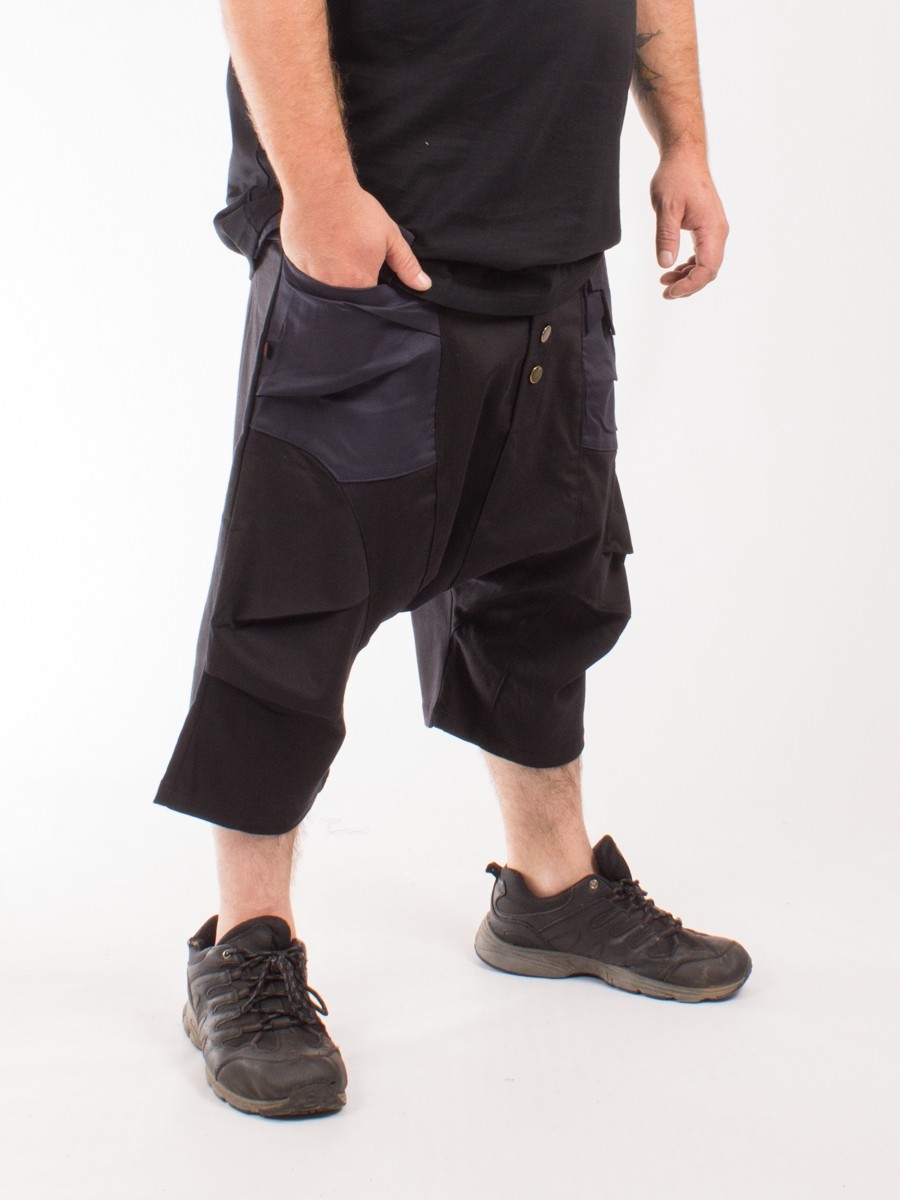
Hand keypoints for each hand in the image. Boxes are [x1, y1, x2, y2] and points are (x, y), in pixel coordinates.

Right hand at [279, 183, 431, 290]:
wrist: (319, 186)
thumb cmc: (355, 209)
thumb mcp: (389, 235)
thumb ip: (406, 264)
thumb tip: (424, 285)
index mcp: (359, 282)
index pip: (368, 303)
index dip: (371, 291)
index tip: (369, 273)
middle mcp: (334, 286)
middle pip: (346, 298)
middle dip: (350, 285)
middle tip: (350, 259)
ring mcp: (312, 277)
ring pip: (325, 291)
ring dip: (331, 278)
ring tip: (336, 254)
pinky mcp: (295, 267)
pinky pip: (308, 278)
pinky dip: (314, 270)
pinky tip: (319, 251)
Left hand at [650, 153, 728, 298]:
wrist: (684, 157)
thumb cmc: (676, 177)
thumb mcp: (666, 208)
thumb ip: (666, 237)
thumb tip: (666, 264)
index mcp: (712, 229)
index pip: (707, 268)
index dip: (689, 285)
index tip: (670, 291)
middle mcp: (718, 231)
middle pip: (709, 270)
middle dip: (688, 285)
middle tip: (665, 291)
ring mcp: (714, 230)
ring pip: (706, 264)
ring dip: (687, 276)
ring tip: (665, 281)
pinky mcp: (707, 227)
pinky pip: (703, 254)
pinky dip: (689, 265)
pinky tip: (674, 268)